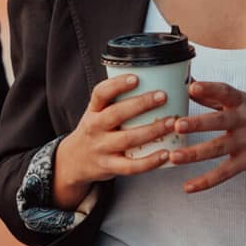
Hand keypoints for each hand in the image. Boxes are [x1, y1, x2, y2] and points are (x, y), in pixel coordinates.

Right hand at [52, 73, 178, 208]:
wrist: (74, 161)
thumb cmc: (95, 132)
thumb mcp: (97, 113)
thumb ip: (117, 101)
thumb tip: (153, 82)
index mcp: (93, 111)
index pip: (100, 93)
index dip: (117, 85)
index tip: (135, 78)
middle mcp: (95, 128)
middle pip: (116, 114)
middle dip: (141, 104)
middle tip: (162, 96)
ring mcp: (101, 148)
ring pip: (127, 139)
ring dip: (151, 131)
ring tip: (170, 123)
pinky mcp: (109, 167)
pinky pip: (131, 166)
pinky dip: (150, 161)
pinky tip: (165, 153)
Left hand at [169, 80, 245, 192]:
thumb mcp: (241, 100)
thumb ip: (213, 95)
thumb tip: (187, 83)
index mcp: (241, 102)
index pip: (225, 92)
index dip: (209, 89)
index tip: (192, 86)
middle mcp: (242, 121)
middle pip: (219, 122)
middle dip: (198, 124)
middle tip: (177, 125)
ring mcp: (244, 143)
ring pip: (217, 148)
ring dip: (195, 153)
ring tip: (174, 156)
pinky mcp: (245, 162)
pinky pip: (224, 173)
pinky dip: (206, 181)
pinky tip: (188, 187)